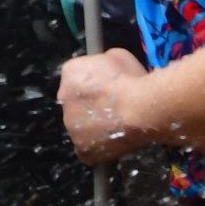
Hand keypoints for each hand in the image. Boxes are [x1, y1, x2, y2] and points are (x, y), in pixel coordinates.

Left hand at [54, 49, 152, 163]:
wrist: (141, 108)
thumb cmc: (132, 79)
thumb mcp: (117, 56)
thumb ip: (104, 63)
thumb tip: (108, 72)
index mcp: (70, 72)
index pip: (76, 76)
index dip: (94, 82)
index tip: (109, 87)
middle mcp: (63, 98)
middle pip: (76, 102)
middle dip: (92, 104)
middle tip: (113, 108)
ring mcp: (72, 127)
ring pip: (81, 126)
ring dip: (94, 126)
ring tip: (117, 126)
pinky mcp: (83, 150)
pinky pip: (88, 149)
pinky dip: (99, 147)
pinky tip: (113, 142)